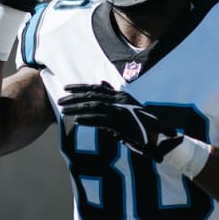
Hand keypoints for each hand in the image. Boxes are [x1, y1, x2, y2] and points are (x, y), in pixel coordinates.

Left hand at [58, 82, 184, 160]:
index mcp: (120, 95)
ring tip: (63, 111)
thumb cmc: (142, 122)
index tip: (66, 88)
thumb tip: (102, 83)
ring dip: (77, 108)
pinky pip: (101, 120)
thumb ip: (113, 94)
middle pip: (92, 96)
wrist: (159, 136)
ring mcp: (120, 111)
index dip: (80, 87)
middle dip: (74, 97)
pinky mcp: (122, 123)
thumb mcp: (127, 104)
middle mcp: (120, 100)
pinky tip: (77, 121)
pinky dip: (89, 120)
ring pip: (94, 107)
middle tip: (59, 100)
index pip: (96, 88)